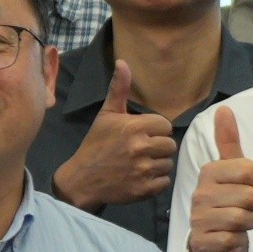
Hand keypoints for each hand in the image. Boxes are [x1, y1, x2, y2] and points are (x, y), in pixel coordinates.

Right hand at [53, 62, 181, 211]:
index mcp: (134, 127)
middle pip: (170, 145)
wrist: (82, 179)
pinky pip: (164, 182)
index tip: (142, 134)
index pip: (165, 126)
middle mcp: (141, 148)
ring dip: (158, 164)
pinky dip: (156, 181)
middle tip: (142, 150)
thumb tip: (123, 62)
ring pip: (168, 163)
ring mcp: (143, 170)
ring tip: (140, 163)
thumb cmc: (96, 144)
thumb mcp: (106, 114)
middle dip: (158, 147)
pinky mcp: (144, 189)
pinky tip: (141, 176)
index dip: (155, 130)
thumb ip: (118, 88)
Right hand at [187, 104, 252, 251]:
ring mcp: (199, 217)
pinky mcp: (203, 240)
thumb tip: (224, 108)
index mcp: (210, 172)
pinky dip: (240, 238)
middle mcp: (200, 192)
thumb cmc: (226, 201)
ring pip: (244, 217)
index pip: (248, 170)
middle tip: (251, 208)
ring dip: (251, 222)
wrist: (211, 240)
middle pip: (250, 195)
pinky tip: (233, 235)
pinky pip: (235, 238)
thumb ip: (228, 141)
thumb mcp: (230, 170)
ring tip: (242, 221)